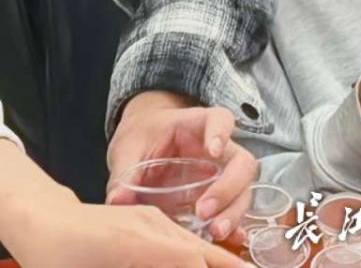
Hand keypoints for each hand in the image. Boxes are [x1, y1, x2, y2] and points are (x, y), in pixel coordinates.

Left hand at [5, 199, 248, 267]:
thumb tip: (180, 260)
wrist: (38, 217)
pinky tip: (203, 262)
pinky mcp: (145, 223)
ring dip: (214, 261)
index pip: (192, 260)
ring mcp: (149, 221)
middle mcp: (149, 227)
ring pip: (191, 245)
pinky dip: (196, 256)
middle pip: (199, 252)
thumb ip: (142, 260)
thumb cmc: (50, 254)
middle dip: (226, 266)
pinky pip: (179, 242)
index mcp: (134, 243)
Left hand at [107, 93, 254, 241]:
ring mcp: (220, 175)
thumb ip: (126, 172)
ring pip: (243, 191)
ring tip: (214, 232)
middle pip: (241, 163)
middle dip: (228, 188)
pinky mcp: (217, 198)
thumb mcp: (130, 148)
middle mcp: (218, 150)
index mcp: (197, 125)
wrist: (142, 143)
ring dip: (232, 212)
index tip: (213, 149)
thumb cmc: (142, 137)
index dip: (221, 133)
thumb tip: (118, 200)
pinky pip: (232, 212)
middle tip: (204, 209)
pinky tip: (228, 241)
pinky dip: (234, 227)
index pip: (220, 120)